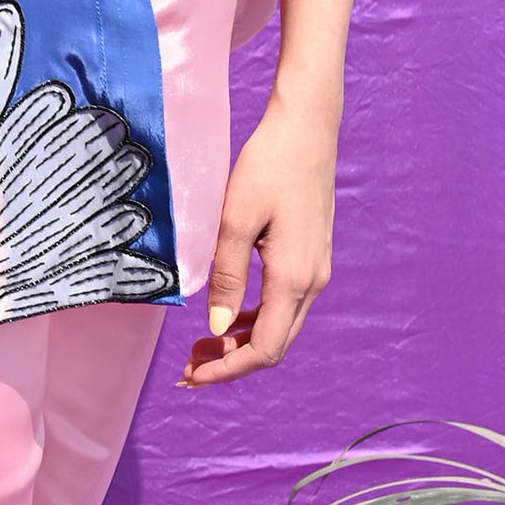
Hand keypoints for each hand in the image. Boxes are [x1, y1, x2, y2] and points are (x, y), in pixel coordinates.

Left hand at [179, 86, 336, 387]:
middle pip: (274, 345)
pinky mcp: (312, 256)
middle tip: (189, 368)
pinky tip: (229, 312)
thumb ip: (226, 275)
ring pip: (280, 326)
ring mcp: (316, 269)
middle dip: (231, 362)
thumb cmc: (269, 165)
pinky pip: (284, 304)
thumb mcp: (236, 219)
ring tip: (202, 345)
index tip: (192, 376)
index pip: (263, 348)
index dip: (227, 370)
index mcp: (294, 278)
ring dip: (242, 342)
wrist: (307, 127)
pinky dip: (254, 318)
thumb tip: (215, 328)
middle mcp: (312, 282)